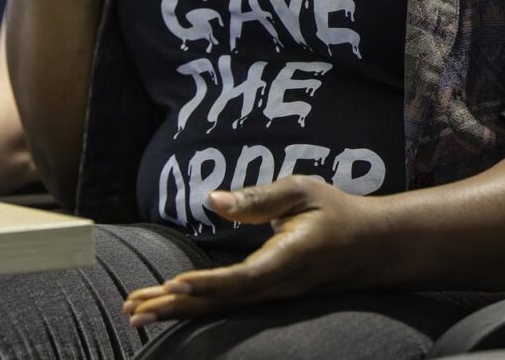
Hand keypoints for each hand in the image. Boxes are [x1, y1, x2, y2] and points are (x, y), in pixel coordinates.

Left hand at [121, 176, 376, 327]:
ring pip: (221, 307)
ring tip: (136, 314)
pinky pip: (228, 304)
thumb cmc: (335, 211)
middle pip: (221, 302)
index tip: (174, 285)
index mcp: (289, 259)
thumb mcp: (302, 190)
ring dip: (177, 311)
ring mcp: (273, 295)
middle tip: (132, 310)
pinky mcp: (268, 295)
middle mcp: (278, 286)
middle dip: (175, 307)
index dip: (209, 283)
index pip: (244, 277)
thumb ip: (258, 197)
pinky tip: (170, 305)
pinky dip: (196, 306)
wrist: (372, 247)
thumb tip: (212, 199)